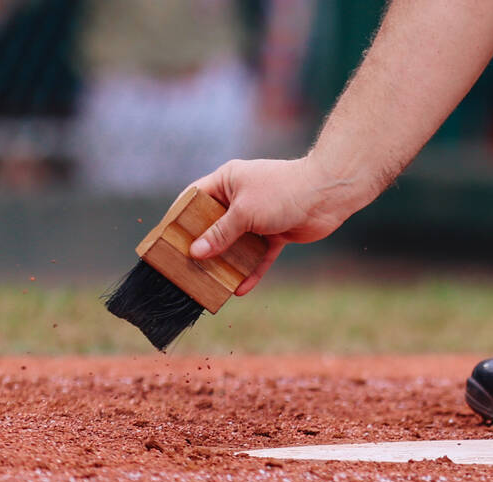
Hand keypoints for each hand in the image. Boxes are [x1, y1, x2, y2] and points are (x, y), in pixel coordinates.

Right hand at [188, 157, 372, 294]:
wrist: (327, 195)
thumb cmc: (282, 192)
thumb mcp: (244, 212)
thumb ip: (220, 233)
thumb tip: (195, 252)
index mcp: (227, 181)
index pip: (194, 197)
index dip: (179, 216)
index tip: (165, 237)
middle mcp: (241, 198)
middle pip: (214, 224)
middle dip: (202, 246)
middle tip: (184, 266)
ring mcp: (260, 217)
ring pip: (237, 243)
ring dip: (226, 262)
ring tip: (210, 283)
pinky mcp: (277, 233)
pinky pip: (259, 256)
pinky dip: (251, 271)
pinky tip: (240, 290)